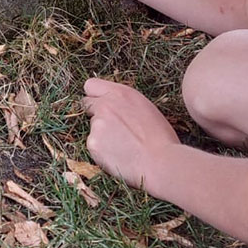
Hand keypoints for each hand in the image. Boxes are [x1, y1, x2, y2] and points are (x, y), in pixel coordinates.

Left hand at [82, 77, 179, 191]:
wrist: (160, 162)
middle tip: (114, 128)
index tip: (101, 104)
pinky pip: (93, 145)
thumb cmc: (160, 137)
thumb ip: (123, 102)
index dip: (95, 96)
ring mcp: (96, 125)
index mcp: (121, 93)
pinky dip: (102, 150)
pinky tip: (119, 155)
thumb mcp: (145, 108)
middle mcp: (105, 105)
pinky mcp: (92, 143)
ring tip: (124, 146)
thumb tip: (113, 105)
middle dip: (96, 114)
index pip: (91, 85)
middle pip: (87, 106)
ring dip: (102, 134)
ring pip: (92, 127)